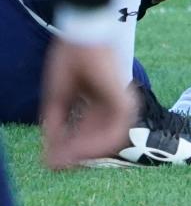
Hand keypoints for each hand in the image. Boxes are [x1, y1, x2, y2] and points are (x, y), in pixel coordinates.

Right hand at [40, 40, 135, 169]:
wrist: (82, 39)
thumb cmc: (70, 61)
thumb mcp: (58, 99)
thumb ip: (55, 126)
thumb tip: (50, 155)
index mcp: (99, 103)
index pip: (87, 134)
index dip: (69, 149)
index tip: (52, 162)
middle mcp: (113, 106)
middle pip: (96, 140)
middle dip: (74, 155)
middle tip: (55, 166)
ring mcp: (122, 105)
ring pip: (105, 141)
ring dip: (83, 153)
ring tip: (63, 160)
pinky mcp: (125, 103)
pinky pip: (113, 134)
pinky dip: (94, 145)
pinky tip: (77, 151)